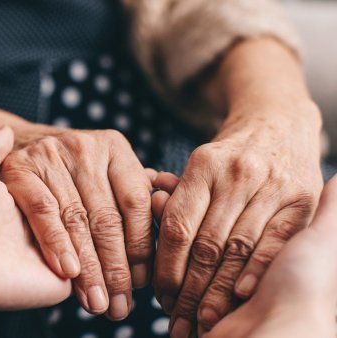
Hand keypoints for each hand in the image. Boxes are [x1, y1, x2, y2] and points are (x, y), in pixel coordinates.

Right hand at [0, 125, 153, 319]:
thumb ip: (134, 197)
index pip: (136, 203)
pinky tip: (68, 272)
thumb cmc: (72, 171)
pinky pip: (43, 212)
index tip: (141, 284)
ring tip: (96, 301)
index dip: (141, 248)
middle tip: (119, 305)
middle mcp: (85, 148)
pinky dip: (56, 244)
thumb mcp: (106, 173)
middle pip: (106, 217)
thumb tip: (165, 232)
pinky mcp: (20, 168)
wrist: (21, 145)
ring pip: (76, 220)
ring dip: (88, 268)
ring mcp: (50, 155)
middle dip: (115, 269)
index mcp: (115, 148)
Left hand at [153, 107, 322, 336]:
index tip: (161, 295)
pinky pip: (275, 243)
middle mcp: (238, 174)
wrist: (279, 125)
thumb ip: (175, 194)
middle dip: (191, 288)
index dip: (167, 267)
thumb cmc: (228, 156)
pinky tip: (242, 295)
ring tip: (204, 316)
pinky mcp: (300, 200)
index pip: (178, 226)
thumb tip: (150, 208)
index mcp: (204, 164)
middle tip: (179, 315)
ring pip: (239, 249)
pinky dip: (256, 272)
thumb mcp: (198, 166)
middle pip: (208, 244)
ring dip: (220, 290)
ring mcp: (272, 186)